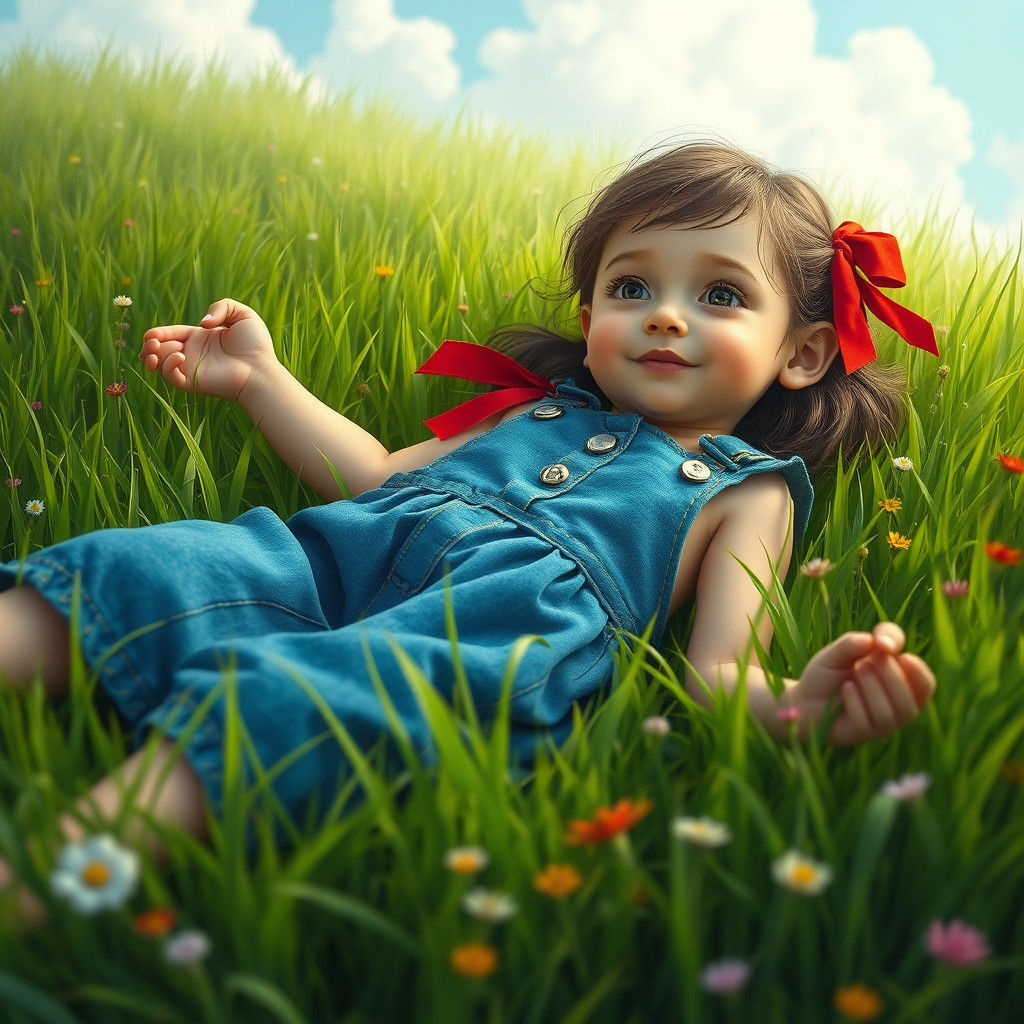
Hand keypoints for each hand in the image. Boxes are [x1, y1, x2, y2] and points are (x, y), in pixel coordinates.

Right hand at [140, 298, 279, 401]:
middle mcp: (193, 354)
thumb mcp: (242, 314)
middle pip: (159, 350)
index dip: (158, 333)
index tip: (152, 333)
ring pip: (160, 366)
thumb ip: (221, 307)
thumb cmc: (255, 343)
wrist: (261, 368)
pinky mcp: (193, 382)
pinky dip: (167, 366)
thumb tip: (202, 323)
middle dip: (149, 345)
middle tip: (153, 342)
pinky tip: (180, 357)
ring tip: (158, 349)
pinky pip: (171, 377)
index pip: (171, 334)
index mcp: (200, 338)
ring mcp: (191, 369)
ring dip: (152, 356)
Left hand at [790, 622, 935, 745]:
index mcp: (900, 685)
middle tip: (866, 661)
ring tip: (857, 670)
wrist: (802, 699)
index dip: (916, 668)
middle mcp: (896, 707)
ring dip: (875, 688)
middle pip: (913, 700)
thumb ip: (855, 642)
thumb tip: (878, 642)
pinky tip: (845, 689)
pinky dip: (857, 702)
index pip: (926, 683)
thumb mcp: (837, 652)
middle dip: (892, 676)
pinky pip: (869, 723)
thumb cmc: (827, 674)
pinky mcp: (863, 734)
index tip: (891, 650)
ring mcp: (881, 724)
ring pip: (893, 714)